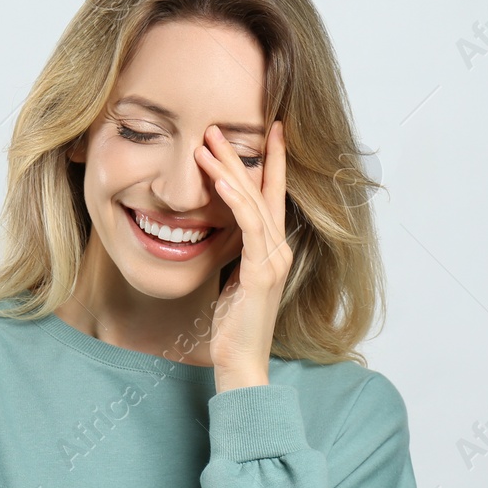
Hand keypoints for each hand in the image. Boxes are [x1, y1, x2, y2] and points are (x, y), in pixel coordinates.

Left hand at [195, 120, 290, 393]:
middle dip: (240, 156)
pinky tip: (223, 182)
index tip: (264, 130)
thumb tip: (221, 229)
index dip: (270, 162)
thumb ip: (236, 252)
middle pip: (263, 191)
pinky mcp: (262, 272)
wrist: (241, 361)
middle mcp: (280, 249)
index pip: (273, 196)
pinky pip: (252, 227)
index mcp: (273, 249)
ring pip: (255, 203)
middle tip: (218, 126)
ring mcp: (274, 260)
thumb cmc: (234, 325)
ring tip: (208, 144)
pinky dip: (237, 201)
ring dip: (231, 170)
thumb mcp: (233, 278)